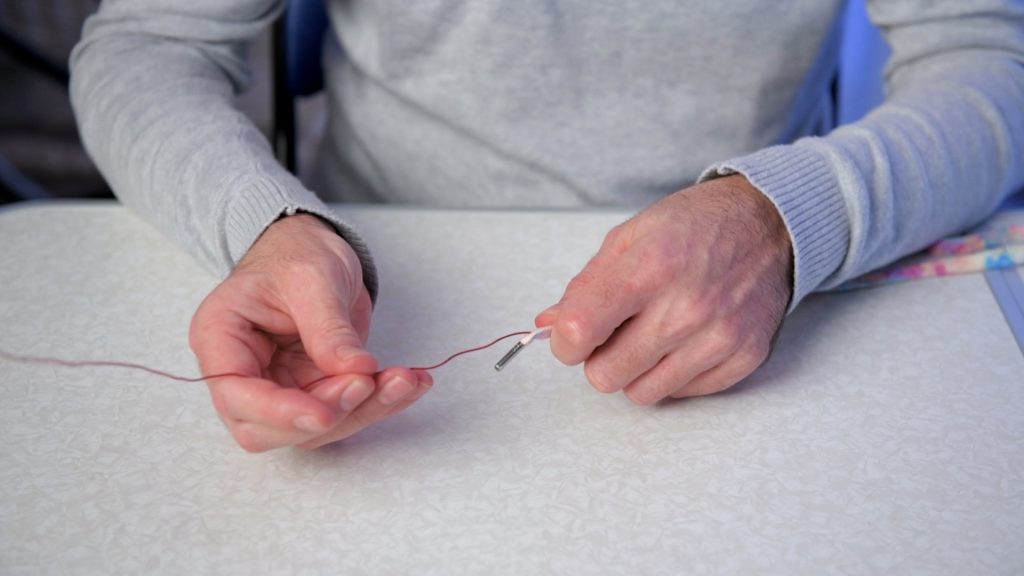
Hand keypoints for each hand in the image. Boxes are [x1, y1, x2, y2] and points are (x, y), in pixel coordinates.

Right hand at [189, 213, 431, 451]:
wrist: (313, 248)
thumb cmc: (296, 254)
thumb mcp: (313, 279)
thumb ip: (328, 328)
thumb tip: (356, 371)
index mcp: (220, 338)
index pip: (235, 395)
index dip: (278, 413)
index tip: (324, 413)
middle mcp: (243, 372)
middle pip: (270, 427)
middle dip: (327, 413)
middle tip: (369, 383)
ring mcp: (279, 386)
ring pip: (315, 427)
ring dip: (364, 410)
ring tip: (404, 379)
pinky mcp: (314, 390)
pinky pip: (346, 411)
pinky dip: (381, 402)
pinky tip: (411, 384)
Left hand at [537, 175, 792, 403]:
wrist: (768, 226)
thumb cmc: (694, 227)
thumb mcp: (629, 238)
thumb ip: (584, 286)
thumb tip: (549, 324)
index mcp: (649, 268)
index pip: (579, 333)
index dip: (564, 341)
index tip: (572, 334)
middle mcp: (687, 308)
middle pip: (605, 375)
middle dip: (599, 358)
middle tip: (616, 332)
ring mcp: (719, 337)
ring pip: (641, 394)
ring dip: (635, 370)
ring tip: (650, 336)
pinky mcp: (743, 358)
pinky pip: (681, 393)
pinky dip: (672, 374)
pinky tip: (682, 341)